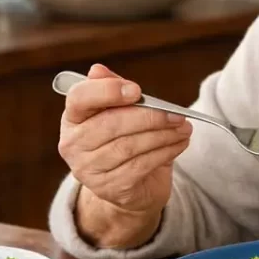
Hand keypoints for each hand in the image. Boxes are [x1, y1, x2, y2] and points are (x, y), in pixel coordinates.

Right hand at [58, 63, 192, 215]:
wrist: (129, 186)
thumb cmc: (123, 139)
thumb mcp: (118, 112)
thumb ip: (112, 89)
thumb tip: (98, 70)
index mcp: (73, 118)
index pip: (79, 98)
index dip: (107, 92)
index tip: (137, 91)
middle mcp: (73, 145)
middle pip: (111, 124)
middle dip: (149, 117)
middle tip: (177, 114)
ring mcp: (89, 169)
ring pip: (129, 146)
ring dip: (163, 135)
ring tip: (184, 127)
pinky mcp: (111, 188)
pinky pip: (142, 165)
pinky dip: (166, 152)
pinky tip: (180, 143)